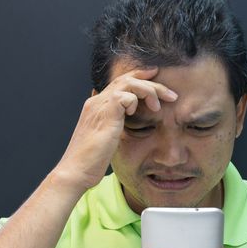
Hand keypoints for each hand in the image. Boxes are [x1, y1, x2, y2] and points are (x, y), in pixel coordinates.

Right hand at [55, 67, 177, 190]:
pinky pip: (126, 96)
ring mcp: (99, 105)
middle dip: (152, 82)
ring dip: (149, 91)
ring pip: (128, 83)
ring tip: (159, 105)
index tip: (156, 77)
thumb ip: (114, 126)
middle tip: (171, 94)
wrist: (76, 171)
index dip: (139, 76)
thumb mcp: (105, 139)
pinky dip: (135, 101)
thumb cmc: (90, 160)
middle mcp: (97, 101)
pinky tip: (136, 113)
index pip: (120, 82)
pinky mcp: (105, 113)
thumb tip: (126, 123)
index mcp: (97, 105)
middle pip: (127, 79)